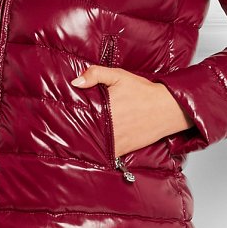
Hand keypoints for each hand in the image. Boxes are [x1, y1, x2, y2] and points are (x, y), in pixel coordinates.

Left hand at [71, 65, 194, 156]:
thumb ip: (96, 74)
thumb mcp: (119, 76)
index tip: (59, 116)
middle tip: (63, 130)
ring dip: (85, 143)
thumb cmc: (143, 91)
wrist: (167, 107)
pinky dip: (99, 152)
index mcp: (104, 108)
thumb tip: (75, 82)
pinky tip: (92, 148)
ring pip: (92, 145)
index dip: (68, 117)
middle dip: (73, 130)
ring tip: (73, 140)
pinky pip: (106, 154)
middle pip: (83, 132)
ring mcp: (115, 140)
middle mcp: (108, 126)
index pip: (78, 115)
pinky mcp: (123, 149)